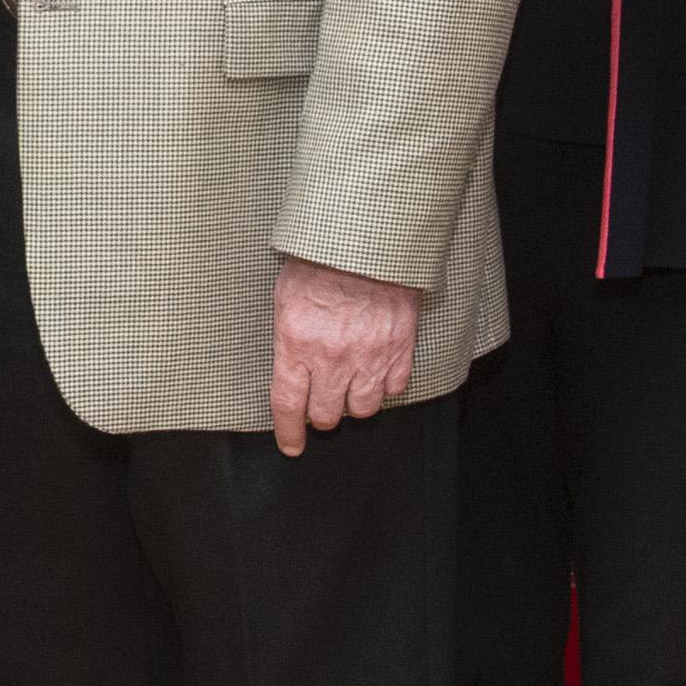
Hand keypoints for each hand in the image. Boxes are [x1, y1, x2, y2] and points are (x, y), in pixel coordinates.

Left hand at [269, 255, 423, 456]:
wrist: (369, 239)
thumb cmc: (321, 260)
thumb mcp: (286, 295)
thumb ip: (287, 336)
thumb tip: (287, 364)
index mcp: (296, 344)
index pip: (288, 405)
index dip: (289, 432)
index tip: (292, 446)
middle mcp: (332, 358)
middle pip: (326, 415)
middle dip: (321, 415)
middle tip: (322, 402)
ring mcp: (369, 356)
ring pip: (363, 409)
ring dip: (354, 404)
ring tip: (351, 388)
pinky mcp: (399, 349)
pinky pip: (394, 389)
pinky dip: (385, 386)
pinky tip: (377, 371)